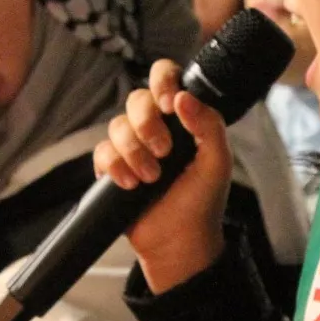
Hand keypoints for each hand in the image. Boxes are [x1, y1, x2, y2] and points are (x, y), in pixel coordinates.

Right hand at [93, 59, 230, 291]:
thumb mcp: (217, 162)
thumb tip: (183, 97)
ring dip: (134, 151)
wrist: (179, 242)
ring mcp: (132, 147)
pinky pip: (102, 151)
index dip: (162, 81)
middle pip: (137, 99)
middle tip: (165, 152)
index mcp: (183, 119)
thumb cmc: (202, 202)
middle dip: (148, 125)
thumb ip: (209, 125)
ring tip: (151, 178)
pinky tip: (130, 184)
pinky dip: (116, 167)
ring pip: (117, 125)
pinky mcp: (113, 167)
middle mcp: (156, 127)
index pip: (166, 77)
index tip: (170, 105)